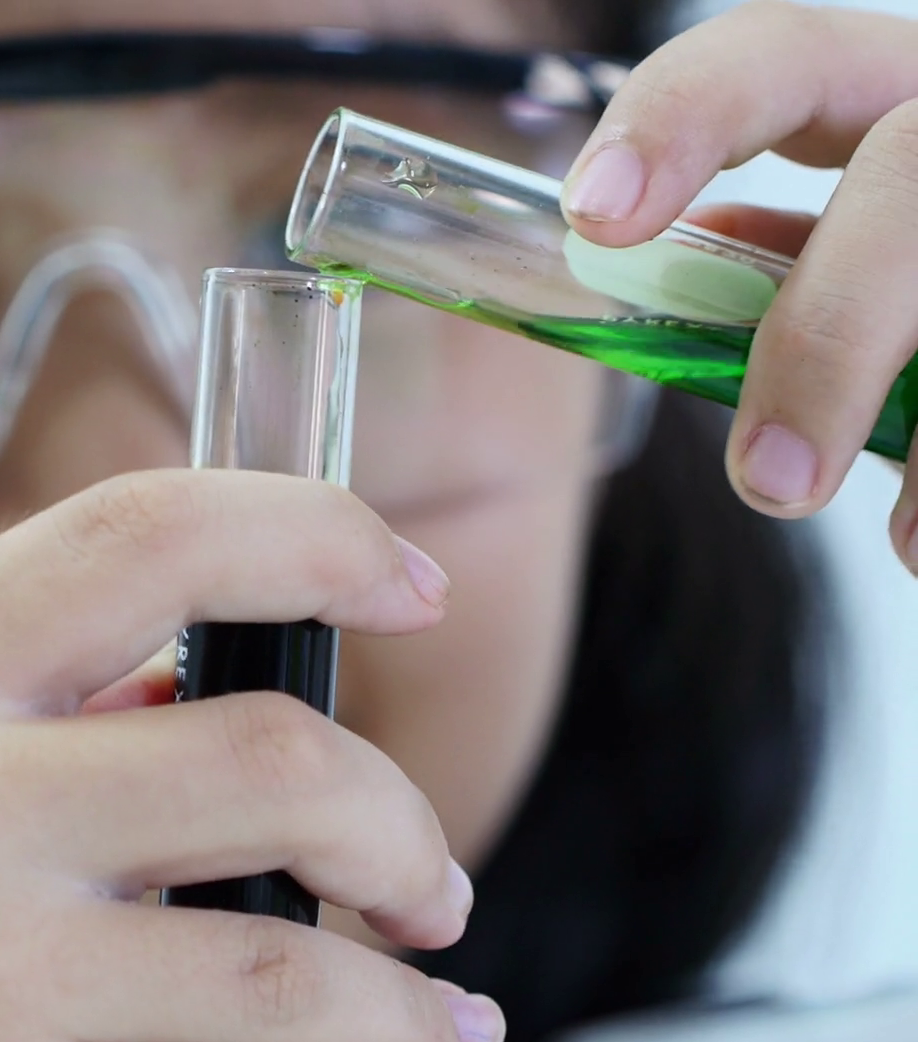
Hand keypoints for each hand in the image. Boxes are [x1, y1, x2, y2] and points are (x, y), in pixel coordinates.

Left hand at [559, 1, 917, 564]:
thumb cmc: (908, 278)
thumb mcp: (867, 238)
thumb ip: (791, 253)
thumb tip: (682, 269)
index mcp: (894, 90)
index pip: (777, 57)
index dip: (679, 118)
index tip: (597, 216)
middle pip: (910, 170)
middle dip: (833, 332)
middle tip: (769, 479)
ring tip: (913, 542)